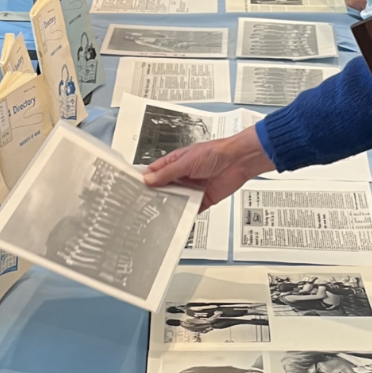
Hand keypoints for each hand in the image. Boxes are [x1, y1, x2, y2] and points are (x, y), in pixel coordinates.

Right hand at [143, 125, 272, 209]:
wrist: (238, 161)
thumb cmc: (215, 152)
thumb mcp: (186, 161)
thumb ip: (167, 172)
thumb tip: (148, 179)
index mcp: (175, 162)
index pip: (155, 172)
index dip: (144, 180)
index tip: (133, 189)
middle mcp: (182, 176)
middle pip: (163, 189)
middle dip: (155, 196)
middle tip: (141, 207)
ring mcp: (192, 188)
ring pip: (176, 200)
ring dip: (169, 206)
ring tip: (155, 216)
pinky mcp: (202, 200)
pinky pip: (190, 210)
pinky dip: (184, 215)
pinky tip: (176, 220)